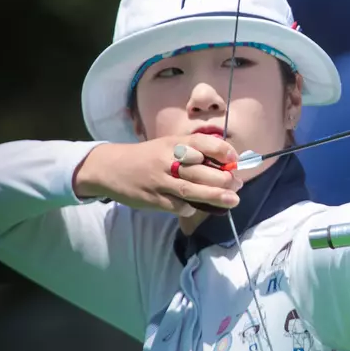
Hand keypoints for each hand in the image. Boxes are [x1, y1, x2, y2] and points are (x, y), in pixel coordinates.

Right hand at [72, 135, 243, 216]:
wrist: (111, 167)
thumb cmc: (149, 157)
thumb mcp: (169, 146)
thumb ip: (194, 153)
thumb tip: (226, 165)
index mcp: (174, 144)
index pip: (203, 143)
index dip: (223, 151)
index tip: (235, 161)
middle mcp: (167, 160)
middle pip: (200, 170)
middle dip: (224, 179)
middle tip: (238, 185)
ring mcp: (159, 180)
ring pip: (191, 189)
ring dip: (215, 196)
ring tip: (233, 200)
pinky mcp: (152, 198)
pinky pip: (176, 205)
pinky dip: (189, 207)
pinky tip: (196, 207)